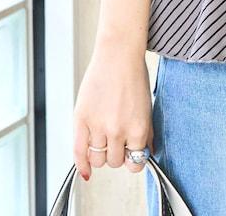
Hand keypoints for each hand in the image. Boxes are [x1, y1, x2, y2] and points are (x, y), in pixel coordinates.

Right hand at [72, 45, 153, 180]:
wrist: (118, 55)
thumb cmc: (134, 77)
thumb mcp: (147, 106)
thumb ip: (147, 132)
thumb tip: (148, 153)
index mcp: (138, 128)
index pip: (135, 163)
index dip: (134, 161)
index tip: (132, 155)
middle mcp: (118, 130)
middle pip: (114, 162)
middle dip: (117, 154)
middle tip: (117, 141)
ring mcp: (98, 126)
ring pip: (97, 160)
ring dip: (101, 154)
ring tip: (104, 140)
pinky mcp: (81, 119)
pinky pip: (78, 152)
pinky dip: (82, 165)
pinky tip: (86, 170)